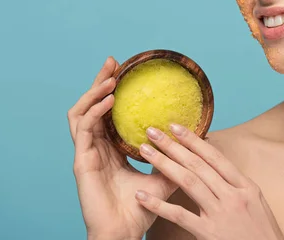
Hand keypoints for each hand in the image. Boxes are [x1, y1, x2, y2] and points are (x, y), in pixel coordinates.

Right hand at [67, 57, 179, 239]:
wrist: (126, 232)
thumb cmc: (141, 209)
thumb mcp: (164, 176)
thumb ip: (176, 156)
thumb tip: (202, 137)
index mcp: (111, 149)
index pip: (108, 112)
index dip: (112, 90)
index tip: (123, 70)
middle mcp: (96, 148)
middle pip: (92, 106)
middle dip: (100, 81)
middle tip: (113, 61)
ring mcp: (86, 154)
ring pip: (81, 114)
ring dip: (94, 93)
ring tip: (110, 78)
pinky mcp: (81, 162)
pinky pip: (84, 130)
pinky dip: (95, 112)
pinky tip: (109, 101)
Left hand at [135, 124, 283, 239]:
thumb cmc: (263, 235)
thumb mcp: (257, 205)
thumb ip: (237, 187)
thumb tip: (216, 170)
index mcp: (246, 186)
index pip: (215, 157)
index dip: (194, 140)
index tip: (176, 127)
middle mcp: (233, 196)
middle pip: (198, 165)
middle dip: (173, 145)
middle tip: (153, 131)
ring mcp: (221, 214)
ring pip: (188, 182)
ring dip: (164, 164)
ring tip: (145, 152)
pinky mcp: (209, 233)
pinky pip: (179, 215)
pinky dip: (159, 205)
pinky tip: (142, 195)